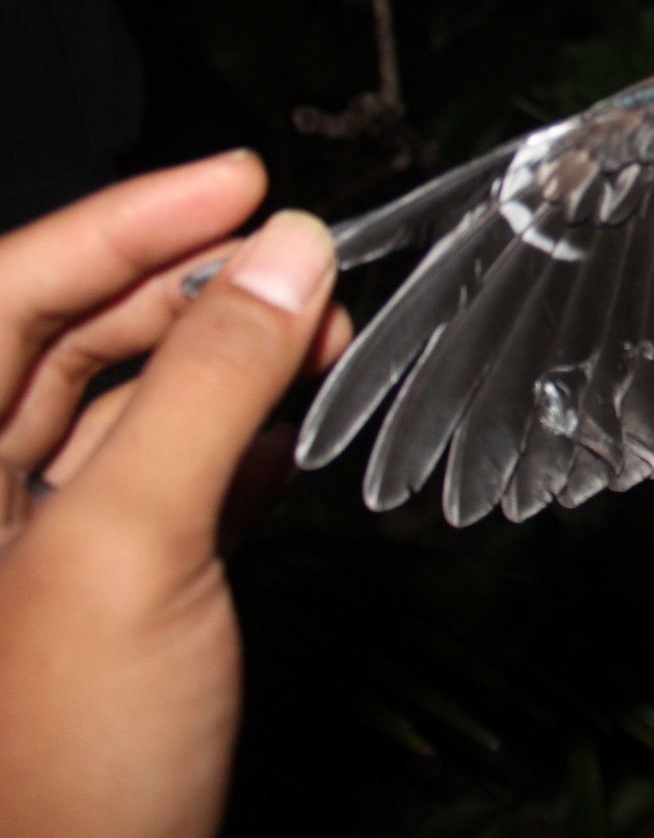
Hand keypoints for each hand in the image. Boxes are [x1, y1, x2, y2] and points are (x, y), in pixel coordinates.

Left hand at [0, 153, 348, 837]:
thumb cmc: (63, 772)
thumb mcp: (130, 547)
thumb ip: (204, 386)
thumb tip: (284, 257)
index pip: (4, 292)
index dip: (119, 223)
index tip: (233, 180)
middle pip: (72, 337)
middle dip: (194, 292)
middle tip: (304, 263)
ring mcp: (35, 546)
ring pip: (130, 402)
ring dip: (229, 362)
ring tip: (323, 338)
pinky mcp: (105, 589)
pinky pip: (169, 471)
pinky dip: (237, 436)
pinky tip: (299, 421)